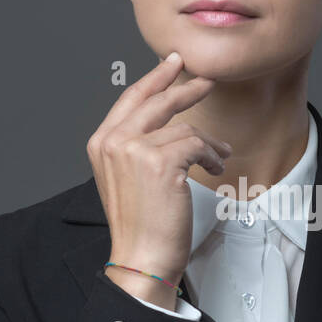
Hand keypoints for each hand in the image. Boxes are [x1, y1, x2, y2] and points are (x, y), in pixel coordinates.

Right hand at [86, 51, 231, 304]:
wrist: (142, 257)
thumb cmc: (140, 224)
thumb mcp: (128, 177)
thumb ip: (136, 145)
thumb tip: (167, 121)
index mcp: (101, 142)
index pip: (131, 98)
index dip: (154, 79)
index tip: (173, 64)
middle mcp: (113, 141)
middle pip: (156, 101)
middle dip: (185, 88)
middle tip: (207, 81)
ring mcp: (134, 149)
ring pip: (184, 127)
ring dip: (207, 142)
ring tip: (219, 154)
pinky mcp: (160, 162)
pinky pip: (196, 144)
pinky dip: (212, 155)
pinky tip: (216, 167)